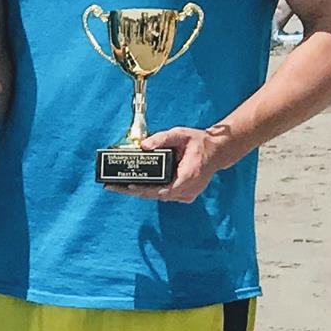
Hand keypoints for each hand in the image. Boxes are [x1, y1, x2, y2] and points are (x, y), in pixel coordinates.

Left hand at [107, 124, 232, 203]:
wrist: (217, 152)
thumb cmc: (199, 143)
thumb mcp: (181, 134)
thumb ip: (163, 138)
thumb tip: (144, 145)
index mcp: (189, 176)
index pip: (163, 190)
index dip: (144, 190)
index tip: (128, 186)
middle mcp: (188, 189)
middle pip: (156, 195)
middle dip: (134, 191)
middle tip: (113, 187)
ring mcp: (187, 194)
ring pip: (158, 196)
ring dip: (140, 192)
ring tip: (118, 187)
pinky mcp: (185, 195)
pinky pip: (163, 195)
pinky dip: (150, 191)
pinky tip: (134, 186)